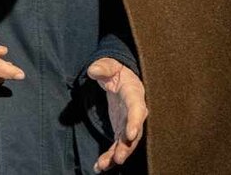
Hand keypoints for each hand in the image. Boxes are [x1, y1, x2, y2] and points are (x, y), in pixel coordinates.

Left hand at [87, 58, 146, 172]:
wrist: (121, 78)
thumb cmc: (116, 71)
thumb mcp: (109, 65)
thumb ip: (103, 67)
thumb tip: (93, 71)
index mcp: (134, 94)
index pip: (137, 109)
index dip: (135, 122)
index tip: (131, 135)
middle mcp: (135, 112)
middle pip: (134, 132)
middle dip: (127, 146)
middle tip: (118, 158)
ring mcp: (129, 123)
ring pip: (126, 143)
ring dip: (116, 155)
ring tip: (104, 166)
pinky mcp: (121, 130)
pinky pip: (117, 146)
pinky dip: (109, 156)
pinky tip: (99, 166)